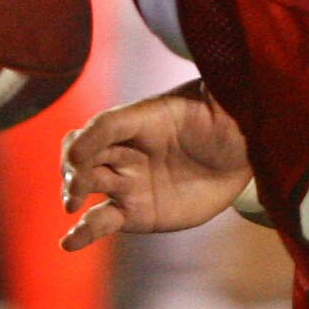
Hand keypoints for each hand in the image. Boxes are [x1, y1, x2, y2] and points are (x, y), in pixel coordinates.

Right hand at [60, 83, 253, 249]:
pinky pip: (102, 221)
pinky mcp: (135, 212)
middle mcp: (125, 150)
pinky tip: (69, 244)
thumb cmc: (227, 121)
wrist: (239, 156)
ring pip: (87, 186)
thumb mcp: (223, 103)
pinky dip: (83, 232)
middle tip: (79, 187)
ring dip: (73, 193)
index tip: (78, 155)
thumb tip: (224, 64)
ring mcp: (126, 181)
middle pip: (85, 154)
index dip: (90, 138)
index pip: (105, 126)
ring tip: (72, 206)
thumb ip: (216, 90)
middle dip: (75, 168)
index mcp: (139, 119)